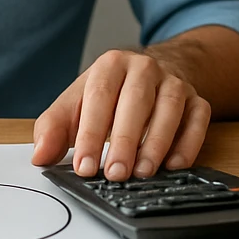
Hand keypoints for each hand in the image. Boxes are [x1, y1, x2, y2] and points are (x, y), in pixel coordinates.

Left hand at [31, 49, 210, 180]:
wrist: (151, 75)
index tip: (84, 166)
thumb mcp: (75, 105)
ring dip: (157, 143)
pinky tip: (175, 165)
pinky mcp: (197, 99)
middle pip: (136, 101)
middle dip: (125, 141)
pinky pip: (198, 118)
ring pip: (170, 108)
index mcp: (111, 64)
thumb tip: (40, 156)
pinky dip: (189, 142)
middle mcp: (145, 68)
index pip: (100, 96)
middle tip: (114, 174)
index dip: (91, 133)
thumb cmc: (108, 96)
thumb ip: (53, 129)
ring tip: (142, 173)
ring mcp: (174, 82)